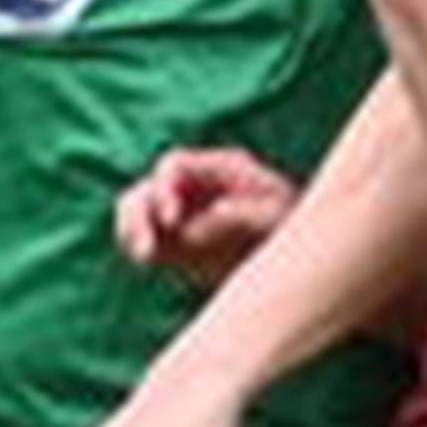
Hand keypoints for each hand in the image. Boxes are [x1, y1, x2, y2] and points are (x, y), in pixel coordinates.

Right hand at [115, 147, 298, 286]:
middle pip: (147, 187)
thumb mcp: (275, 216)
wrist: (295, 252)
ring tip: (143, 257)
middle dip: (139, 214)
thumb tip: (202, 222)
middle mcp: (191, 185)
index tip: (172, 220)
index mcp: (216, 168)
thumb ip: (240, 216)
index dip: (164, 189)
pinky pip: (143, 238)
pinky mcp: (173, 239)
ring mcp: (179, 211)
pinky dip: (136, 246)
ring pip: (137, 211)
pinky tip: (146, 261)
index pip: (174, 165)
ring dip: (131, 231)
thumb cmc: (291, 224)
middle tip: (145, 250)